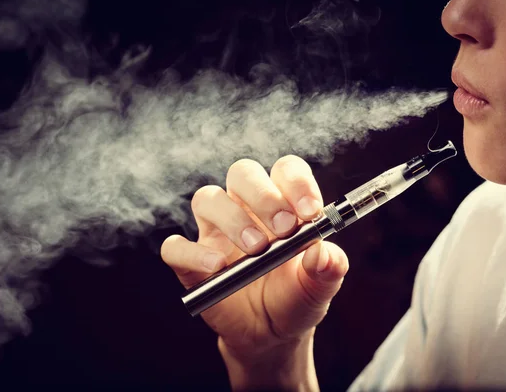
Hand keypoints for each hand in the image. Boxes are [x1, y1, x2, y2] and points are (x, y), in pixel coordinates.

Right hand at [161, 155, 348, 362]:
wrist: (271, 334)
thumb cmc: (296, 298)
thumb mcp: (320, 287)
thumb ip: (329, 268)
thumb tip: (324, 254)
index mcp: (281, 204)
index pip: (285, 171)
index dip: (296, 183)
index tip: (311, 213)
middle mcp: (245, 209)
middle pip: (242, 173)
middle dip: (263, 195)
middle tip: (284, 228)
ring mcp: (215, 233)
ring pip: (207, 199)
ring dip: (232, 218)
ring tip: (256, 248)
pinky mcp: (191, 263)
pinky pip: (176, 247)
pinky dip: (193, 253)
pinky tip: (216, 267)